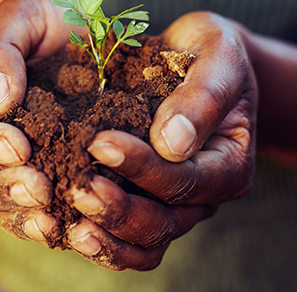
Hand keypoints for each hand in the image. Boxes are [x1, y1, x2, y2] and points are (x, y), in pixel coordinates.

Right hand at [0, 0, 79, 243]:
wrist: (83, 33)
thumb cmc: (43, 21)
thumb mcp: (20, 18)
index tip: (15, 144)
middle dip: (7, 189)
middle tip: (39, 186)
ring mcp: (20, 171)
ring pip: (9, 208)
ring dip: (28, 216)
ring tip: (54, 218)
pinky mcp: (55, 183)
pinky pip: (45, 215)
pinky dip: (58, 226)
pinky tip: (78, 227)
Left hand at [64, 12, 257, 269]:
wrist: (198, 60)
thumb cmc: (209, 52)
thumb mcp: (218, 54)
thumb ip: (204, 94)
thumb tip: (172, 144)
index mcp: (230, 164)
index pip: (185, 180)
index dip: (142, 168)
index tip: (100, 143)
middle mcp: (205, 196)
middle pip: (164, 222)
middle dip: (119, 209)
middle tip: (77, 188)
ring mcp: (177, 208)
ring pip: (145, 243)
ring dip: (107, 235)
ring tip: (69, 218)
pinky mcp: (148, 209)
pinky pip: (128, 243)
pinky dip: (101, 244)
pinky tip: (67, 228)